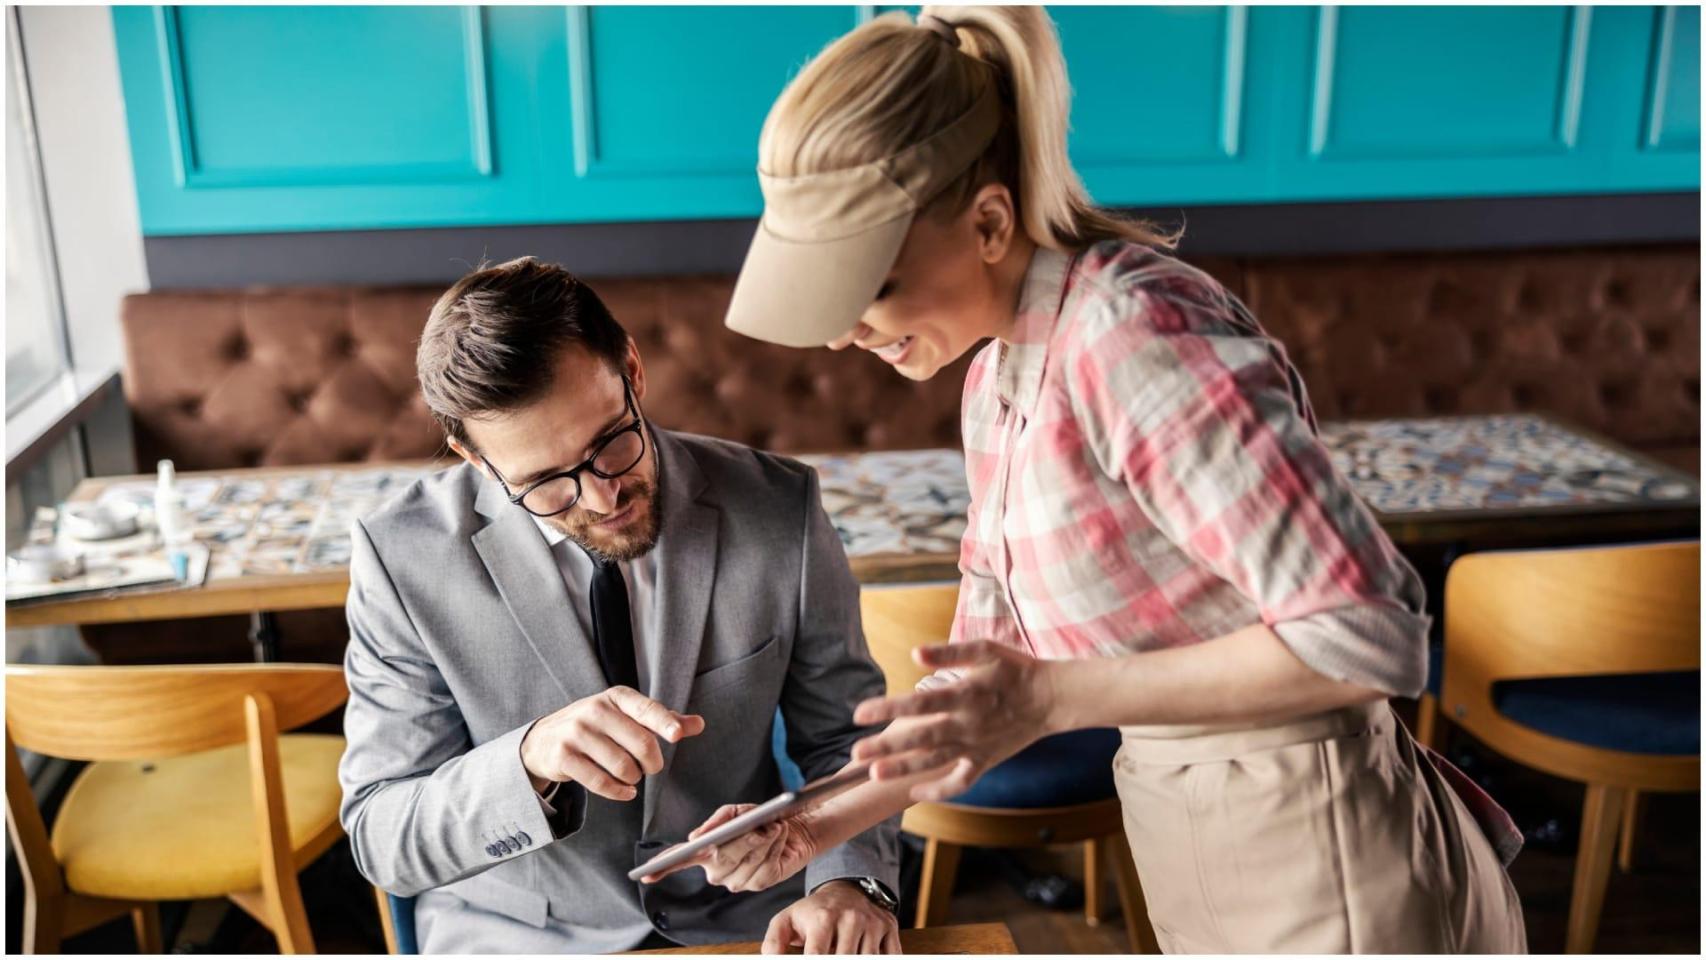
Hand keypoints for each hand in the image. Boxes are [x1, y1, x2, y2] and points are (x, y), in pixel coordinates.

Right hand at [520, 686, 704, 801]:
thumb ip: (663, 720)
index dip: (664, 722)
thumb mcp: (628, 716)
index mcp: (616, 697)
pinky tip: (626, 792)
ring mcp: (577, 733)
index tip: (677, 735)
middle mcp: (595, 710)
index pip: (646, 709)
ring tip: (631, 775)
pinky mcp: (564, 757)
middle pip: (641, 744)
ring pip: (623, 767)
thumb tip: (699, 724)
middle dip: (652, 763)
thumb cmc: (598, 726)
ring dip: (634, 778)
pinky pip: (601, 783)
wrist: (545, 739)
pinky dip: (619, 792)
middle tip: (649, 767)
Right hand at [638, 804, 818, 891]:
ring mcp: (737, 881)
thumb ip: (718, 820)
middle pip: (722, 858)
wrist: (792, 827)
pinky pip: (766, 867)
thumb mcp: (737, 812)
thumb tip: (696, 836)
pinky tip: (780, 836)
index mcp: (705, 853)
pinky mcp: (760, 884)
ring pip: (747, 862)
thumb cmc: (758, 819)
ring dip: (764, 841)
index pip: (679, 861)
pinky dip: (775, 847)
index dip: (663, 868)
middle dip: (742, 841)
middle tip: (759, 827)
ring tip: (775, 826)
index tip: (646, 875)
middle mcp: (717, 871)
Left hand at [763, 880, 898, 953]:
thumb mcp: (787, 920)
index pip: (817, 956)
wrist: (846, 889)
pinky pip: (891, 956)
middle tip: (830, 956)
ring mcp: (872, 923)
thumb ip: (774, 942)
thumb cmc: (813, 912)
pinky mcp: (889, 927)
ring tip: (841, 953)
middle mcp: (851, 918)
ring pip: (868, 959)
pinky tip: (864, 954)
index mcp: (823, 918)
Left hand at [850, 641, 1056, 802]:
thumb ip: (949, 652)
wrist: (1052, 698)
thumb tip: (914, 652)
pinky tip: (915, 792)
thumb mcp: (985, 650)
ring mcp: (976, 746)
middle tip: (856, 752)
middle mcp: (968, 724)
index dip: (888, 708)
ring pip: (935, 762)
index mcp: (965, 694)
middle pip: (921, 737)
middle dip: (888, 746)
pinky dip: (939, 790)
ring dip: (904, 769)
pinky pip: (961, 782)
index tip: (859, 713)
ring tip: (874, 775)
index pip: (918, 703)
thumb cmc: (1016, 669)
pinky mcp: (985, 761)